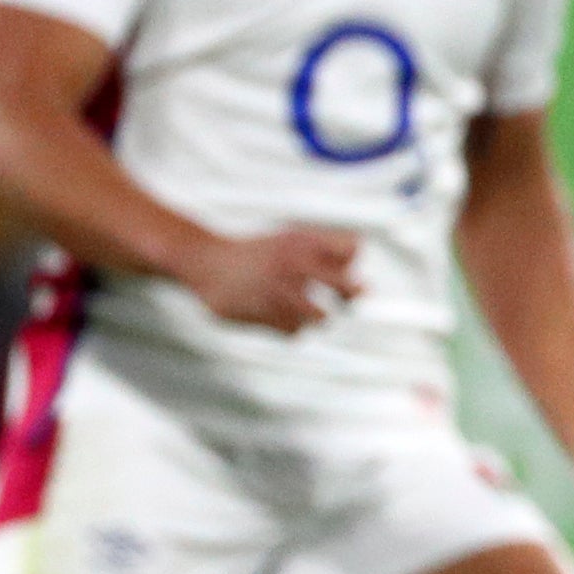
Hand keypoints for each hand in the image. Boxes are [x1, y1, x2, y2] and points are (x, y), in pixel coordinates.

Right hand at [181, 226, 363, 331]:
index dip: (353, 266)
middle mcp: (292, 263)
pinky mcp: (259, 311)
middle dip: (350, 297)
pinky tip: (279, 317)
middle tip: (341, 300)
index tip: (341, 273)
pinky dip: (292, 328)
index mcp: (302, 242)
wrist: (206, 260)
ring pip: (321, 318)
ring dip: (317, 318)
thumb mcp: (293, 242)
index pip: (353, 250)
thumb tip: (366, 290)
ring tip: (306, 311)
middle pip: (349, 287)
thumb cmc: (260, 255)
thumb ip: (330, 257)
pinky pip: (294, 331)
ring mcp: (275, 289)